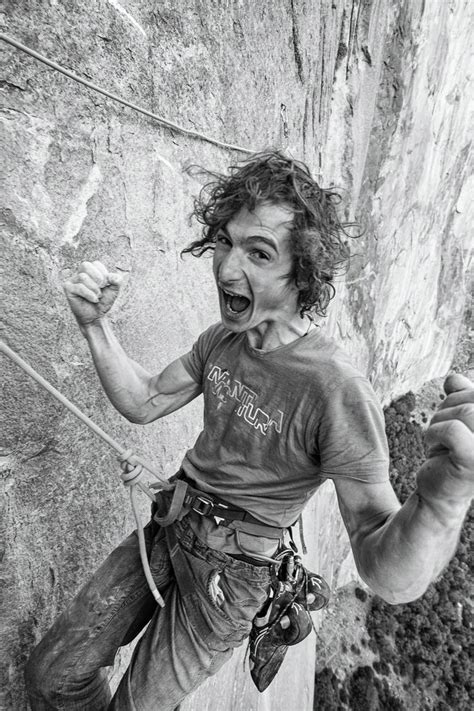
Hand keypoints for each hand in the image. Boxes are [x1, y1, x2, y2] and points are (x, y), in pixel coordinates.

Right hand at [64, 260, 122, 327]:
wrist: (96, 316)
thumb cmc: (103, 302)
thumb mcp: (114, 290)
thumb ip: (117, 281)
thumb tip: (111, 277)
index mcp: (90, 271)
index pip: (96, 264)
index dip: (104, 274)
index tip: (106, 285)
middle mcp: (80, 274)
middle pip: (85, 265)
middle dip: (97, 277)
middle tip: (101, 288)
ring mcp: (72, 281)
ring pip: (83, 277)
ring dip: (94, 289)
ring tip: (98, 297)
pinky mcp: (68, 288)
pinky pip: (78, 287)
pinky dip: (89, 294)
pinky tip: (94, 300)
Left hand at [417, 373, 473, 502]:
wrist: (440, 491)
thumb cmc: (451, 452)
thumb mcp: (456, 418)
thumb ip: (461, 396)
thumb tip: (454, 378)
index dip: (463, 396)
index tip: (454, 417)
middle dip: (451, 406)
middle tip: (444, 430)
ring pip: (466, 412)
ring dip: (441, 421)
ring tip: (440, 440)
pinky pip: (451, 429)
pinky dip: (434, 433)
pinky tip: (434, 448)